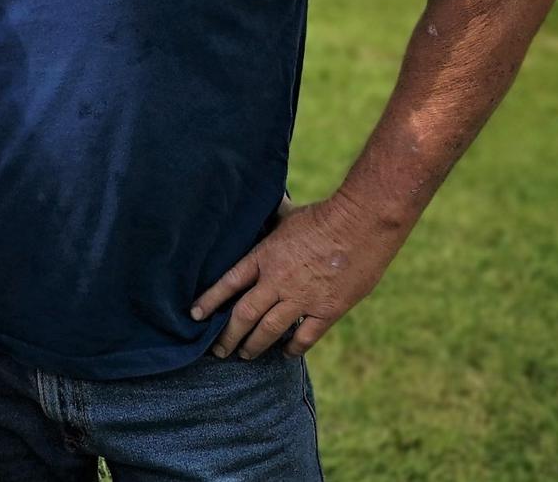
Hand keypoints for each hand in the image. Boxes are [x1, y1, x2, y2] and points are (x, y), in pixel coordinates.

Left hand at [190, 193, 406, 360]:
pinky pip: (305, 336)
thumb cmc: (324, 215)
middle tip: (218, 351)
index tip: (194, 316)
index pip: (228, 283)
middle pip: (244, 314)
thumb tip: (264, 202)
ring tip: (245, 355)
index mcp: (264, 256)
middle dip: (228, 335)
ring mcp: (302, 298)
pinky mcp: (328, 310)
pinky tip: (285, 353)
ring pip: (270, 330)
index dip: (209, 301)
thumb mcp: (288, 215)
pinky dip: (293, 347)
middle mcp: (277, 280)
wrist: (362, 224)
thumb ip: (272, 219)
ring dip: (254, 345)